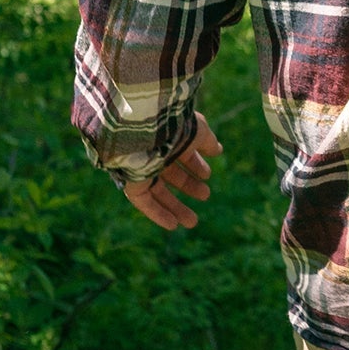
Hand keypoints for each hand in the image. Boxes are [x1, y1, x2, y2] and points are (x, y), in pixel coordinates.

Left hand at [122, 116, 222, 231]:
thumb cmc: (171, 124)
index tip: (207, 175)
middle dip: (189, 185)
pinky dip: (157, 213)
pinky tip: (172, 225)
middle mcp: (153, 152)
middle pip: (171, 174)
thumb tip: (218, 150)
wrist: (143, 124)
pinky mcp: (130, 181)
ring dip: (175, 207)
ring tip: (192, 222)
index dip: (195, 165)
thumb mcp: (196, 131)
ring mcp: (140, 167)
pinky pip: (143, 201)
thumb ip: (207, 141)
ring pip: (158, 191)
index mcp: (168, 137)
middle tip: (205, 195)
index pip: (182, 154)